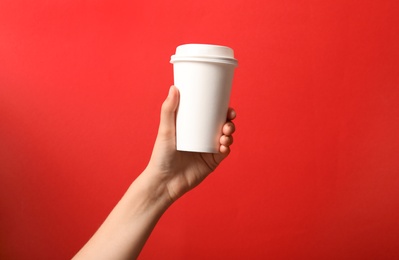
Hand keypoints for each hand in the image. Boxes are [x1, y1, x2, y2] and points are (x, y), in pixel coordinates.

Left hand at [145, 85, 235, 202]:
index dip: (222, 109)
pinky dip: (227, 148)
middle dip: (230, 121)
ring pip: (226, 138)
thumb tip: (174, 87)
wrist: (164, 182)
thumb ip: (168, 110)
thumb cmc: (161, 156)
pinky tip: (225, 146)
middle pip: (222, 125)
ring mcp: (208, 149)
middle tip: (228, 120)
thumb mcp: (165, 131)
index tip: (227, 106)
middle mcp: (203, 137)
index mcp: (194, 127)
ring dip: (230, 134)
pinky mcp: (211, 162)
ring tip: (225, 135)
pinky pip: (224, 153)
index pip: (211, 115)